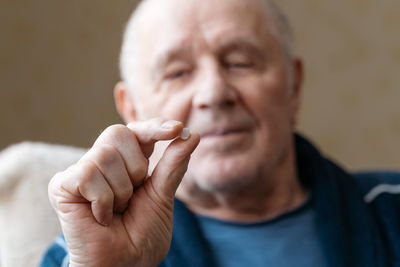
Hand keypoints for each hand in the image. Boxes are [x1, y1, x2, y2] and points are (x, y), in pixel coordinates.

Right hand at [48, 119, 199, 266]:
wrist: (124, 265)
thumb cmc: (141, 234)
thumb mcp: (163, 196)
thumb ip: (173, 164)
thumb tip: (191, 134)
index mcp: (127, 161)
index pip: (137, 132)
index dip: (154, 127)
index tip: (176, 128)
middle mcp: (102, 161)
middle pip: (118, 133)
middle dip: (135, 168)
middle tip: (132, 197)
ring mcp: (81, 172)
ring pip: (104, 155)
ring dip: (120, 191)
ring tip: (116, 211)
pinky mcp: (62, 186)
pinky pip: (88, 174)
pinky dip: (103, 200)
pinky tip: (100, 217)